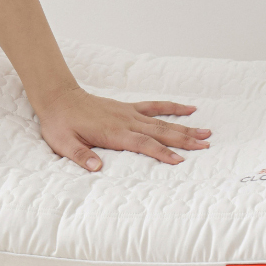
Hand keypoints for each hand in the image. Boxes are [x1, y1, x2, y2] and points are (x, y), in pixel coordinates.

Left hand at [36, 86, 210, 170]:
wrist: (59, 98)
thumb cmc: (60, 124)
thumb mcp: (64, 144)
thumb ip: (81, 156)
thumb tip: (97, 167)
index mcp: (114, 132)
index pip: (144, 144)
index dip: (162, 153)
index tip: (180, 160)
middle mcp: (127, 121)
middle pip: (161, 132)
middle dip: (185, 140)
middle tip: (205, 145)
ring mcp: (130, 113)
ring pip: (163, 121)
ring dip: (185, 128)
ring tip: (206, 133)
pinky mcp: (130, 108)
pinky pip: (155, 106)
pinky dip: (173, 107)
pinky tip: (190, 109)